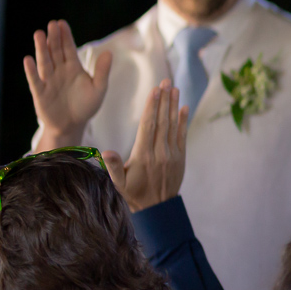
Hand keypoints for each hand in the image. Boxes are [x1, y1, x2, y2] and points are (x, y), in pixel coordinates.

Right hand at [25, 20, 111, 148]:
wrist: (72, 125)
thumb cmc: (86, 106)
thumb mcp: (98, 89)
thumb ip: (102, 71)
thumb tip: (109, 52)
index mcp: (73, 68)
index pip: (68, 48)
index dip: (65, 36)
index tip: (61, 23)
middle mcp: (59, 71)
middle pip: (55, 51)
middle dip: (54, 38)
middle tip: (51, 23)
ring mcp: (49, 81)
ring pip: (45, 61)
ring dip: (41, 49)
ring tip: (39, 34)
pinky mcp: (40, 93)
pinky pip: (35, 80)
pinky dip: (31, 70)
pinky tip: (28, 59)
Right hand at [102, 81, 188, 211]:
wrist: (158, 208)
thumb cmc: (134, 194)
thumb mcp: (119, 183)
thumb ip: (113, 167)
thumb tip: (106, 152)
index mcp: (144, 155)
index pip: (148, 126)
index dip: (152, 107)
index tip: (154, 91)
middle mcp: (160, 152)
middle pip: (162, 121)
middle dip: (164, 100)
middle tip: (166, 82)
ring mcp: (172, 154)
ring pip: (173, 126)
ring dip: (174, 106)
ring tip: (174, 89)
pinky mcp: (180, 157)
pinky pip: (182, 135)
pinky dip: (183, 121)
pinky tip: (184, 107)